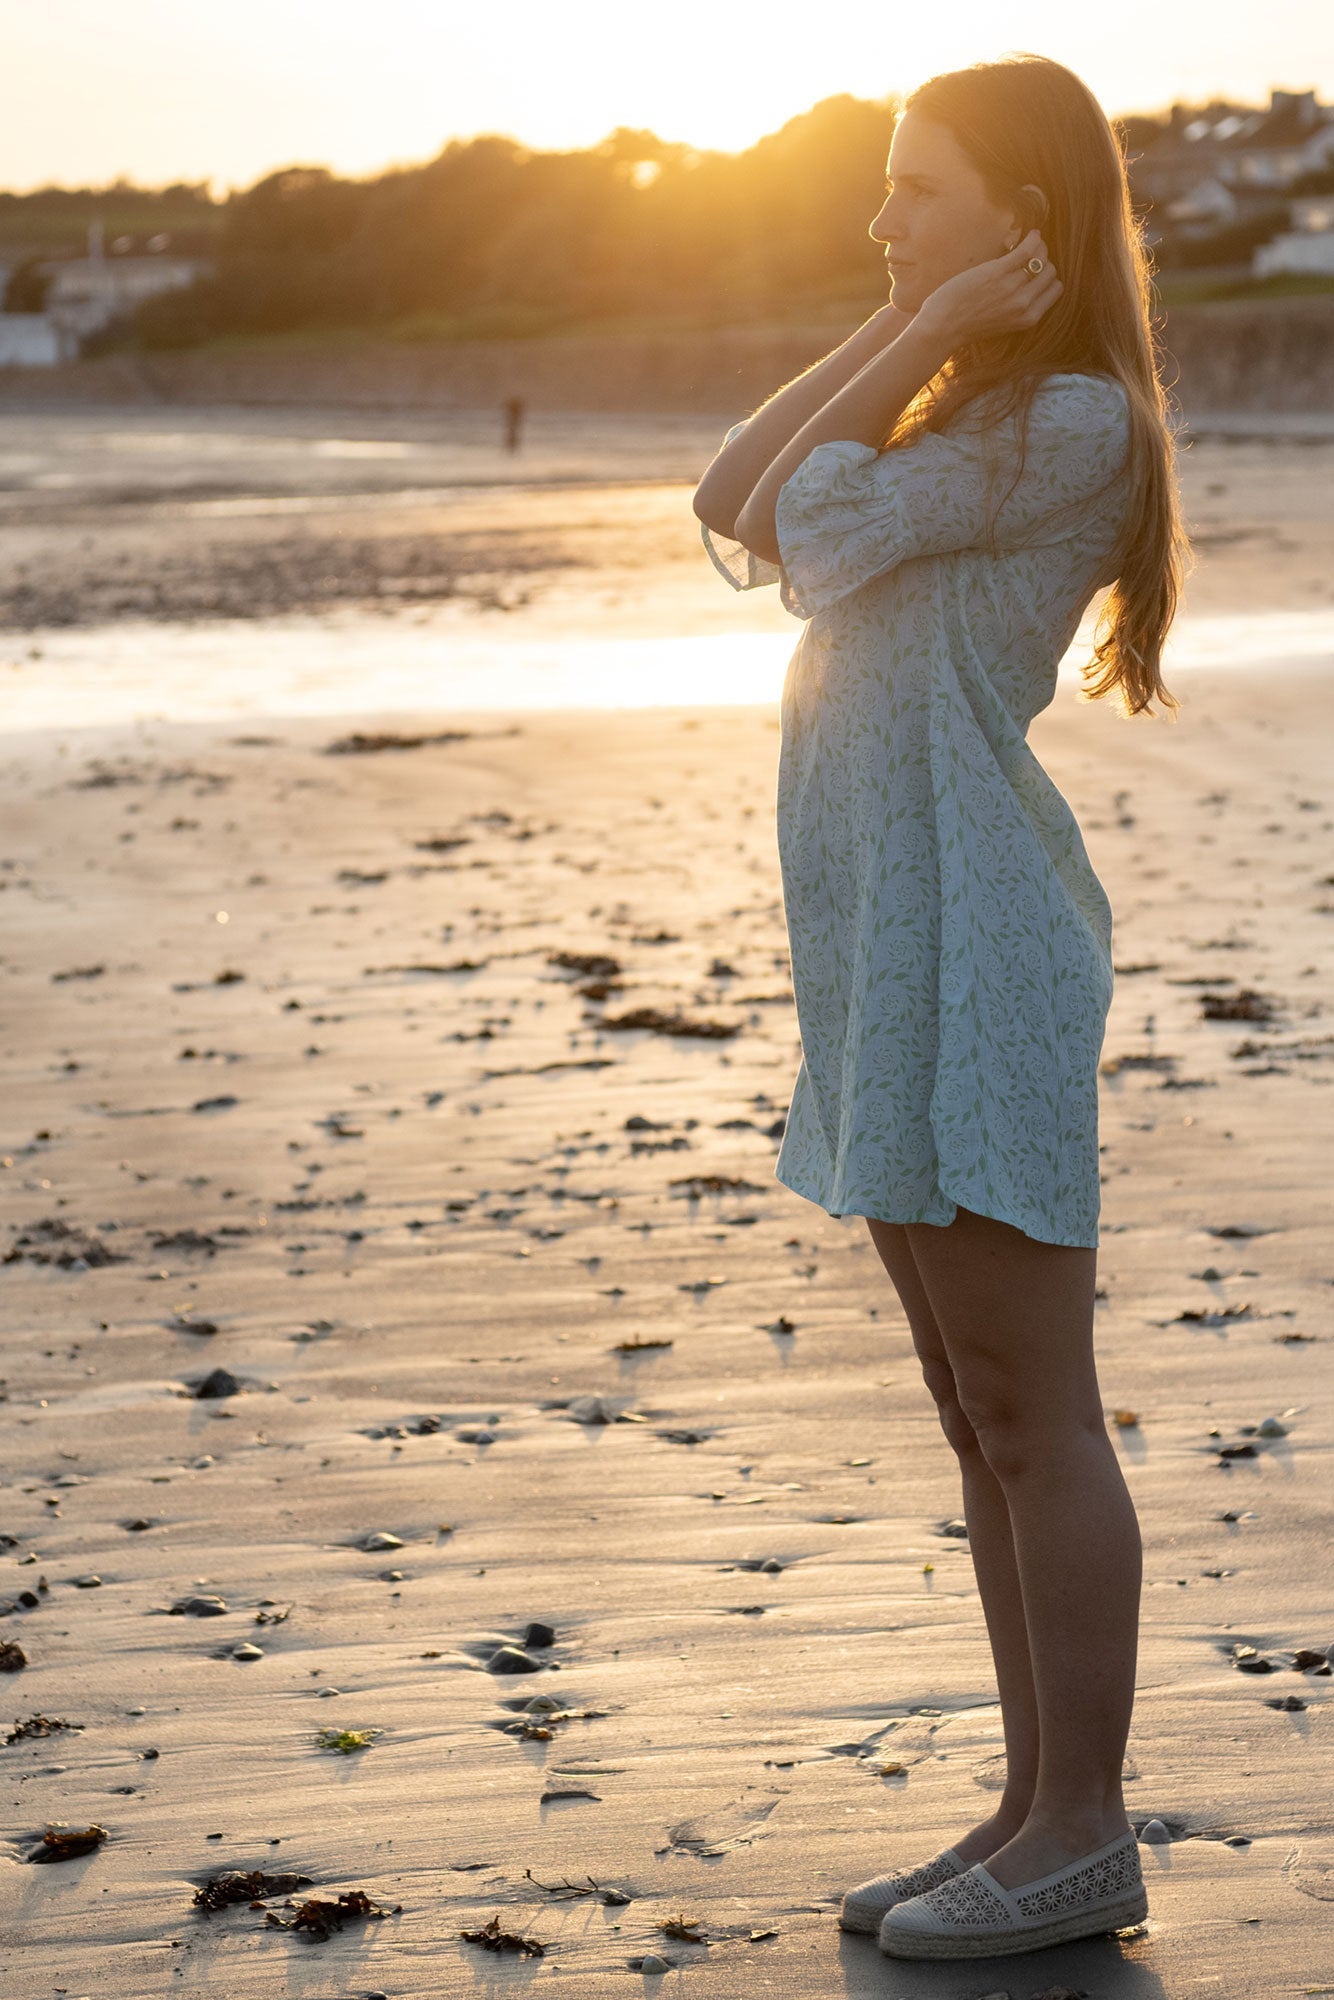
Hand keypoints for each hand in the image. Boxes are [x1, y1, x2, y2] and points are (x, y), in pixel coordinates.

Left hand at [913, 229, 1062, 345]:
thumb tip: (1029, 282)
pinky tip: (1030, 233)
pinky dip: (1032, 238)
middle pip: (1050, 272)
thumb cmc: (967, 326)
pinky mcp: (998, 272)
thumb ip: (1019, 308)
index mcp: (1029, 318)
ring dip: (1038, 247)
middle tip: (1032, 255)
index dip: (1048, 277)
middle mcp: (1024, 303)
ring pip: (1041, 258)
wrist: (943, 327)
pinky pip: (1027, 250)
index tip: (1038, 270)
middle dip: (1044, 261)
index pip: (1056, 289)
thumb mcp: (1003, 323)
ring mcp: (1013, 287)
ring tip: (1030, 243)